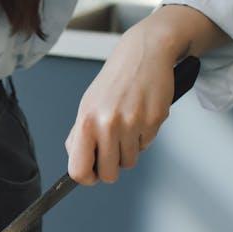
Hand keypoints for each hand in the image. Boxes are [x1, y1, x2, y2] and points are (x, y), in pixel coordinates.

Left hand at [65, 4, 227, 183]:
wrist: (144, 53)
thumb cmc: (115, 81)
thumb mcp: (87, 106)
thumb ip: (79, 136)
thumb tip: (78, 163)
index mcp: (86, 121)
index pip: (78, 170)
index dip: (86, 178)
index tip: (91, 173)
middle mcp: (108, 124)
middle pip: (108, 174)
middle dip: (111, 168)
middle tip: (112, 152)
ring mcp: (133, 123)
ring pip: (129, 162)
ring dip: (128, 151)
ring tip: (126, 128)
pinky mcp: (155, 120)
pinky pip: (146, 145)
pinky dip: (143, 137)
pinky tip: (140, 117)